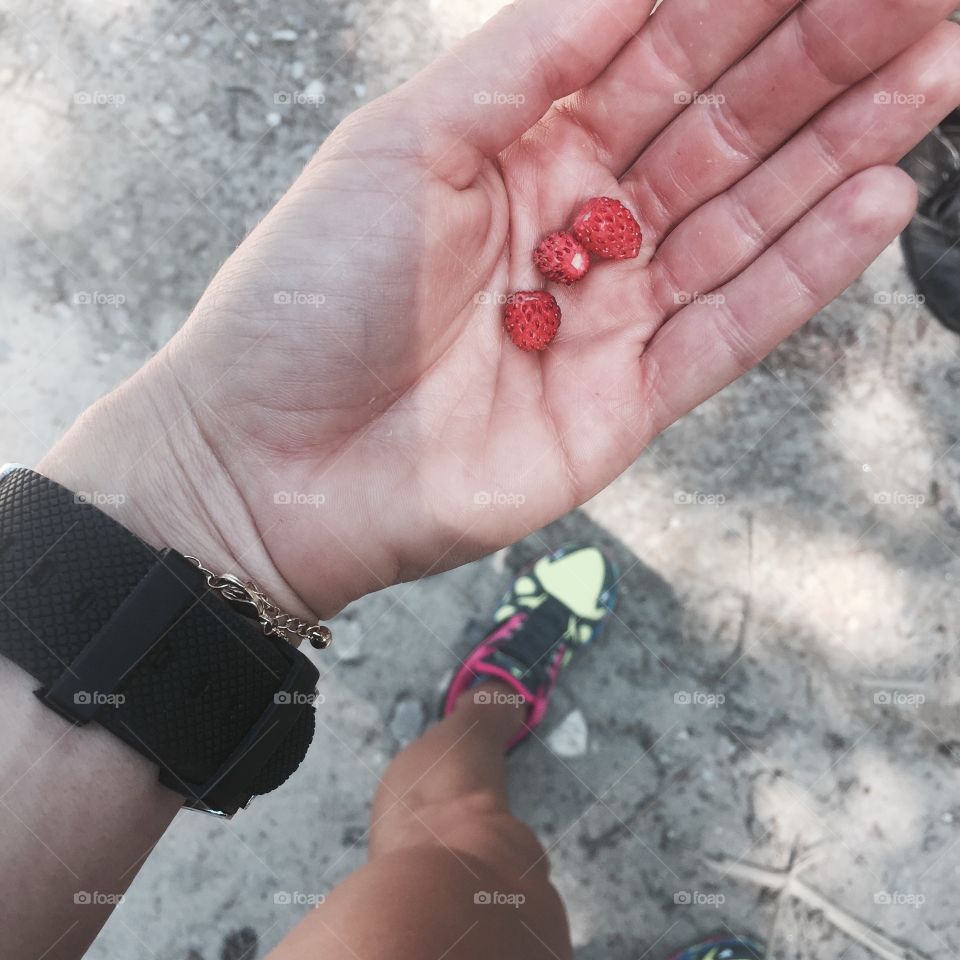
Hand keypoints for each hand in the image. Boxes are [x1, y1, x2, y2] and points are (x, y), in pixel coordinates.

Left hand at [44, 0, 959, 617]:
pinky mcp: (627, 401)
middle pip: (725, 127)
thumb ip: (530, 59)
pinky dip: (802, 269)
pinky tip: (876, 197)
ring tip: (936, 66)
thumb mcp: (409, 143)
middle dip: (824, 54)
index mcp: (524, 147)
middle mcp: (580, 225)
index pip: (661, 49)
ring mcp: (610, 316)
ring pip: (748, 219)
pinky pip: (732, 327)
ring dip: (843, 145)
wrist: (273, 464)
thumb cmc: (310, 297)